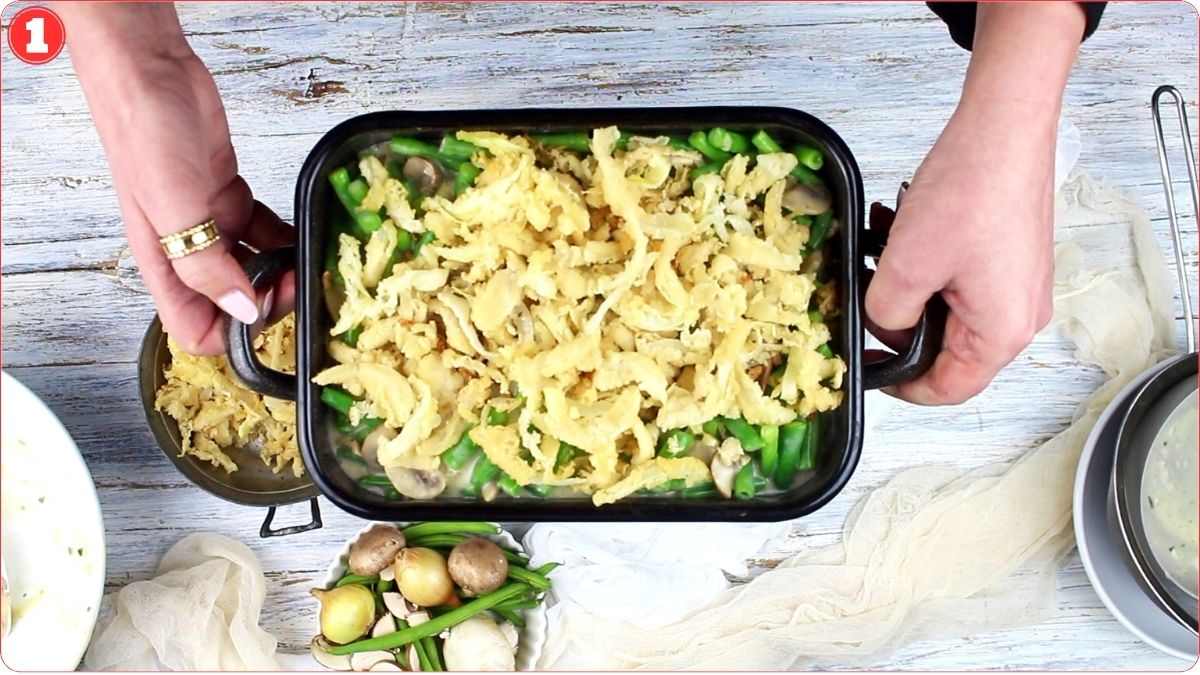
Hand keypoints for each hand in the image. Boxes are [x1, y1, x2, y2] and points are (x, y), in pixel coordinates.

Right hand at [64, 6, 293, 354]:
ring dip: (282, 271)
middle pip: (234, 303)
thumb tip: (242, 310)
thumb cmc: (144, 131)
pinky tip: (303, 233)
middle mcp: (189, 249)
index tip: (269, 307)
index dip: (235, 333)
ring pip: (253, 267)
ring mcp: (211, 223)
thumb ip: (205, 263)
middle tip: (299, 278)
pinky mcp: (230, 196)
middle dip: (270, 299)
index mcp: (165, 264)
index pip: (197, 330)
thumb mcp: (172, 204)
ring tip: (309, 258)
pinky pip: (264, 231)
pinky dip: (285, 238)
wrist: (151, 71)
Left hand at [865, 103, 1055, 403]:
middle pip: (947, 348)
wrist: (1004, 125)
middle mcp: (1019, 314)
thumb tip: (883, 327)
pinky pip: (957, 278)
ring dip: (907, 288)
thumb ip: (885, 315)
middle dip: (900, 326)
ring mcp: (1016, 284)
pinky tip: (898, 231)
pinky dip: (924, 264)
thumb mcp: (906, 267)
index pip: (948, 389)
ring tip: (882, 254)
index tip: (868, 370)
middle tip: (868, 298)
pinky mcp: (1007, 255)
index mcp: (1002, 332)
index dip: (902, 387)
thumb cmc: (972, 191)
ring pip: (945, 308)